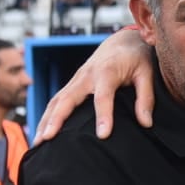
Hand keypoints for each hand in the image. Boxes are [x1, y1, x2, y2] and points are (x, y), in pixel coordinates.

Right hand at [33, 28, 155, 142]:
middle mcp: (87, 75)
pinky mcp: (73, 84)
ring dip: (45, 120)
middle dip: (56, 118)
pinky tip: (42, 132)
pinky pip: (56, 100)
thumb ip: (146, 98)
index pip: (103, 96)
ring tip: (38, 142)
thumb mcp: (147, 74)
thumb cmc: (136, 58)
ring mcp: (76, 79)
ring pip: (56, 100)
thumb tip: (146, 123)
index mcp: (107, 71)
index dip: (103, 115)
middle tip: (47, 138)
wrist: (122, 41)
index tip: (102, 135)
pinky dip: (47, 116)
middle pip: (68, 98)